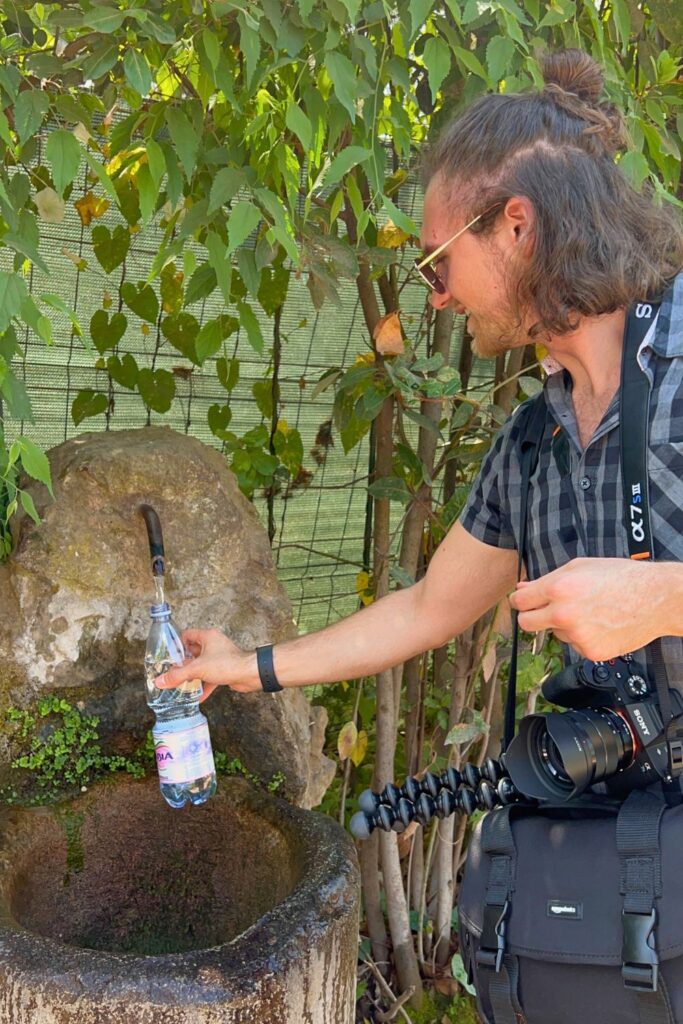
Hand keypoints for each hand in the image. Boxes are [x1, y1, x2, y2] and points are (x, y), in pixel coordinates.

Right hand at [154, 628, 258, 700]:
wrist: (250, 674)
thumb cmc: (228, 663)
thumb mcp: (197, 669)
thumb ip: (178, 675)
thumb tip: (160, 681)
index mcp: (207, 637)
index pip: (187, 635)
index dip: (177, 645)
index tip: (169, 657)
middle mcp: (213, 645)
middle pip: (193, 653)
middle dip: (183, 665)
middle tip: (172, 674)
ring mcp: (219, 657)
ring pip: (201, 666)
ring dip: (192, 676)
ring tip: (181, 686)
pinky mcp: (224, 670)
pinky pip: (210, 677)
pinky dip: (203, 686)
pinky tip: (197, 697)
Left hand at [508, 558, 677, 660]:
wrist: (656, 599)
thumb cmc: (621, 577)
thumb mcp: (580, 566)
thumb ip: (547, 579)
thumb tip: (522, 589)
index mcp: (559, 588)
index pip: (520, 602)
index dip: (518, 601)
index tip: (521, 602)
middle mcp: (564, 614)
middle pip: (526, 624)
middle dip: (531, 616)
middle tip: (544, 611)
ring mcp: (577, 635)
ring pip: (555, 633)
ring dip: (564, 625)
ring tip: (590, 611)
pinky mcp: (591, 652)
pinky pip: (575, 645)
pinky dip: (582, 637)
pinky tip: (599, 624)